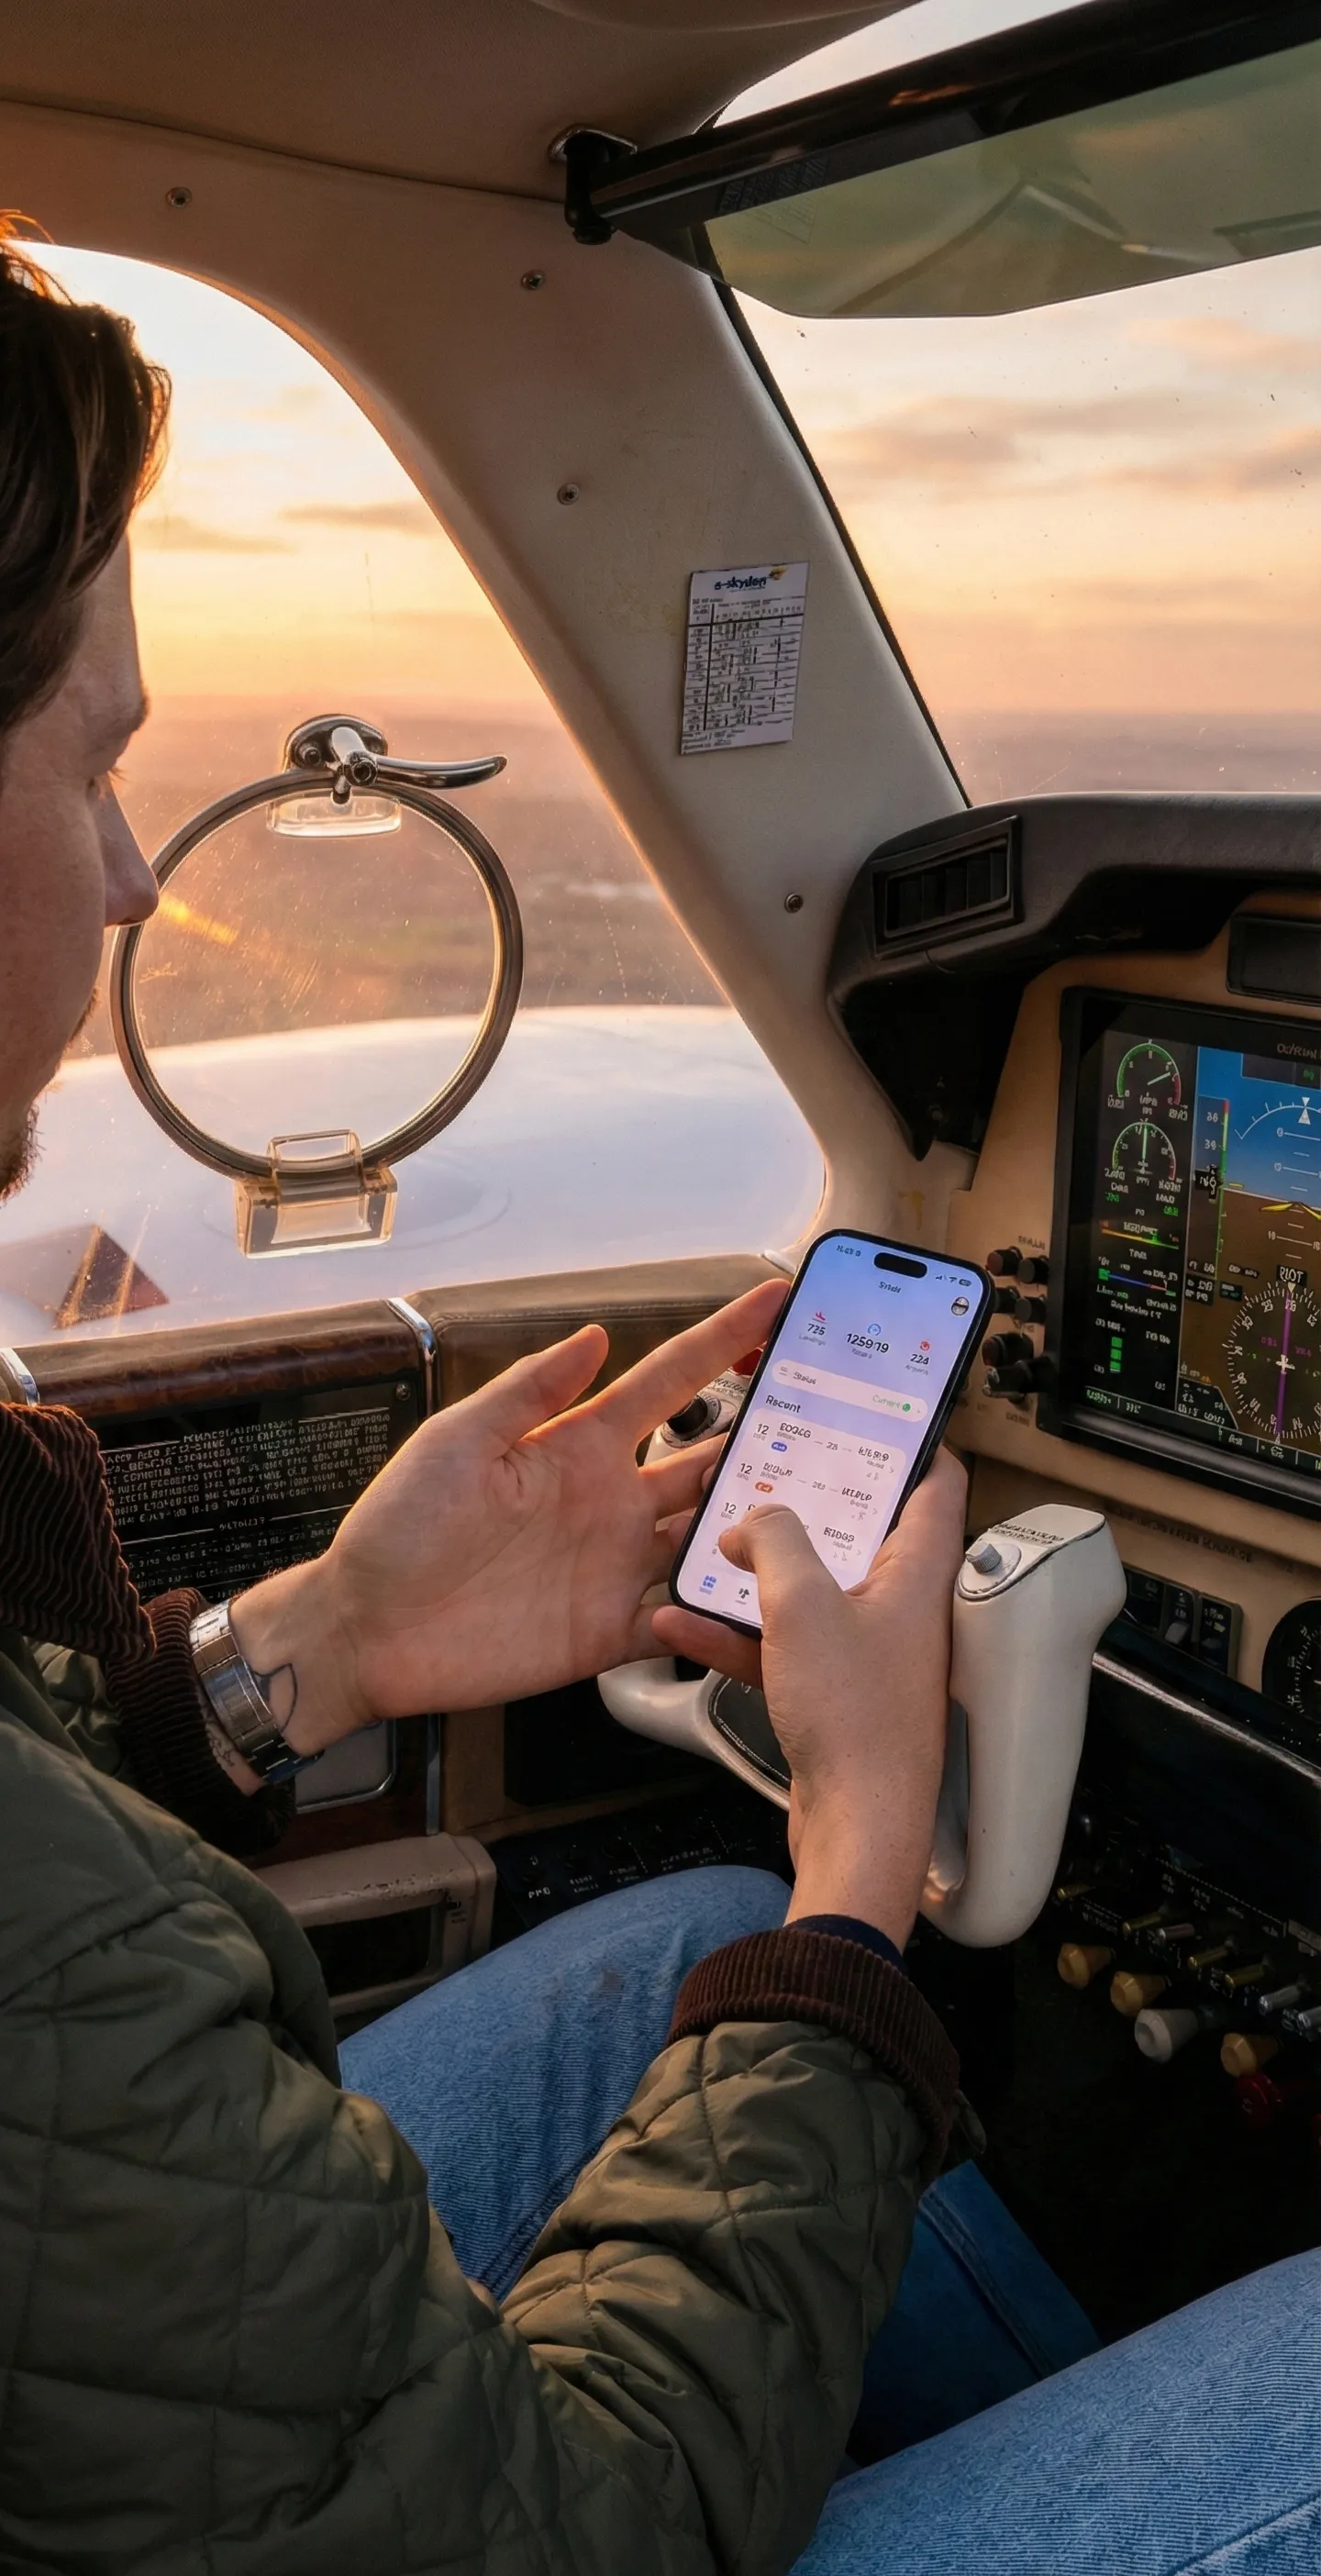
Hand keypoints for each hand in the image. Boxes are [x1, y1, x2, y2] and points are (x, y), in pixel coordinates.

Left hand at [228, 1279, 785, 1759]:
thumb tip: (594, 1334)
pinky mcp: (606, 1630)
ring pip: (710, 1536)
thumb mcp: (457, 1441)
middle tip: (839, 1417)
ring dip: (761, 1523)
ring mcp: (613, 1565)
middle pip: (710, 1459)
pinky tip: (763, 1602)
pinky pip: (679, 1617)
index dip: (723, 1340)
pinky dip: (719, 1610)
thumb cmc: (397, 1529)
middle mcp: (608, 1501)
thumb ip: (530, 1391)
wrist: (367, 1630)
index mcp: (577, 1446)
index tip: (775, 1303)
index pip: (669, 1381)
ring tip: (825, 1508)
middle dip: (771, 1435)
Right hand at [653, 1449, 966, 1947]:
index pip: (935, 1480)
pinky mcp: (837, 1693)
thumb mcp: (802, 1605)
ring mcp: (870, 1651)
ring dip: (755, 1571)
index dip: (906, 1440)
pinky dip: (739, 1632)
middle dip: (801, 1503)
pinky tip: (687, 1624)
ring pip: (811, 1588)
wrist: (858, 1828)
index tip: (865, 1414)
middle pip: (858, 1531)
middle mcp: (903, 1606)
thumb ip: (775, 1540)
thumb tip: (755, 1516)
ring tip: (704, 1548)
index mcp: (918, 1571)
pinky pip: (784, 1643)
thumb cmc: (856, 1723)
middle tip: (759, 1473)